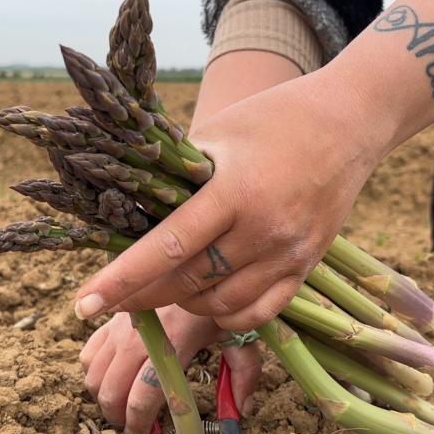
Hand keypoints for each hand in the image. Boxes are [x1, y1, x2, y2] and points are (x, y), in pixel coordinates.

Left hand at [73, 69, 378, 330]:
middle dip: (141, 295)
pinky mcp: (305, 269)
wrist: (350, 123)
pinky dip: (223, 315)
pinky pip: (257, 314)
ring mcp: (289, 254)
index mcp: (236, 190)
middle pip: (188, 282)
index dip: (122, 279)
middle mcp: (265, 230)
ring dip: (182, 304)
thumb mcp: (218, 135)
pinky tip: (206, 297)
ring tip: (163, 286)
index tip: (83, 304)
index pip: (168, 246)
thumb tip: (128, 214)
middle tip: (112, 297)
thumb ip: (177, 177)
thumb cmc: (274, 119)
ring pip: (219, 306)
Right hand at [79, 305, 261, 433]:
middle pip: (111, 390)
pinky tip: (114, 377)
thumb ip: (245, 373)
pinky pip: (86, 354)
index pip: (144, 394)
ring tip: (124, 407)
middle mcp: (139, 335)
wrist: (193, 260)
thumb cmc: (217, 302)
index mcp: (173, 342)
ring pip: (93, 376)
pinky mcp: (110, 319)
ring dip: (104, 399)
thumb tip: (242, 411)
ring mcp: (119, 326)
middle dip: (119, 418)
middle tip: (136, 427)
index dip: (141, 422)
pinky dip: (94, 372)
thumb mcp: (239, 334)